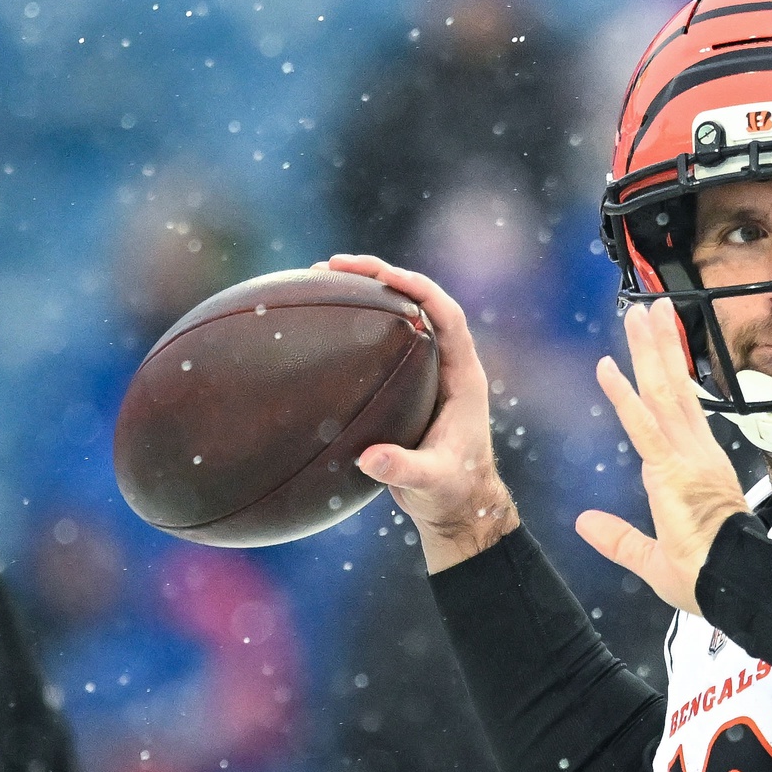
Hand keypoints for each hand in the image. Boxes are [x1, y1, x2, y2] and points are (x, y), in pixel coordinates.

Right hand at [322, 254, 519, 573]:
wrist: (456, 508)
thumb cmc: (452, 494)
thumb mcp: (431, 483)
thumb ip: (404, 470)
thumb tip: (369, 457)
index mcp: (462, 376)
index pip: (446, 315)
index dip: (418, 288)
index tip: (382, 275)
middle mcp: (444, 365)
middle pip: (416, 303)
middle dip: (379, 276)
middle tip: (333, 264)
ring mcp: (423, 373)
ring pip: (394, 319)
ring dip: (361, 295)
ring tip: (316, 277)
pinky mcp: (402, 386)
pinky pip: (373, 347)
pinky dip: (347, 331)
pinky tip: (308, 329)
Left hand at [577, 298, 752, 614]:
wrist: (734, 588)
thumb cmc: (707, 579)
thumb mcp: (652, 560)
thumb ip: (618, 538)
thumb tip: (583, 522)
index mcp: (695, 469)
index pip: (680, 410)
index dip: (669, 374)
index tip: (660, 344)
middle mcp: (695, 454)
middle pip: (675, 389)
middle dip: (661, 347)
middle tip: (650, 308)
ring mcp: (686, 458)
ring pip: (663, 394)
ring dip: (648, 352)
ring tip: (638, 314)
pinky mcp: (673, 471)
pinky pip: (644, 426)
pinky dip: (623, 396)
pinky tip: (607, 366)